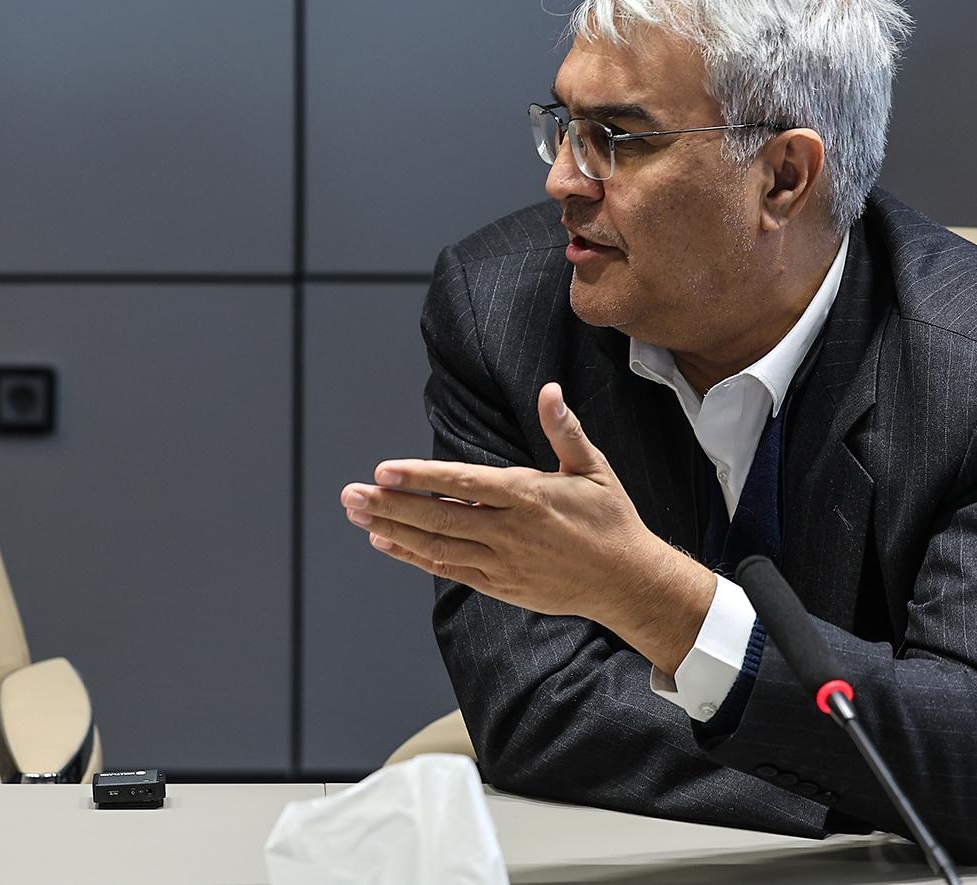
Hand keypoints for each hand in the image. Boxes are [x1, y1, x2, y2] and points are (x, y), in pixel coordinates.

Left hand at [340, 381, 713, 671]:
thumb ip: (564, 431)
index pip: (464, 484)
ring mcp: (502, 563)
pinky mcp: (500, 585)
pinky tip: (385, 542)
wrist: (626, 582)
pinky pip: (448, 570)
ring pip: (437, 547)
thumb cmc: (609, 518)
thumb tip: (549, 390)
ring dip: (393, 530)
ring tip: (357, 514)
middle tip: (350, 495)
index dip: (421, 478)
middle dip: (391, 506)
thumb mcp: (593, 468)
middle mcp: (510, 533)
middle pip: (439, 519)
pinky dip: (414, 557)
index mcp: (528, 497)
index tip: (384, 471)